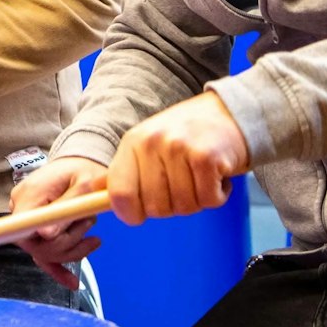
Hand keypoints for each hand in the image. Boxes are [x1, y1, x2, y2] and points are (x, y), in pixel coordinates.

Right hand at [11, 156, 107, 289]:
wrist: (81, 165)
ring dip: (72, 249)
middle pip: (35, 244)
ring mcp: (27, 221)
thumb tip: (47, 236)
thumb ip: (65, 208)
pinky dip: (58, 269)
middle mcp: (21, 209)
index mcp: (29, 194)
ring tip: (90, 230)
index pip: (22, 226)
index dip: (38, 237)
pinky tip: (72, 282)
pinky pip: (43, 255)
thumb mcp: (83, 184)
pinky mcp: (36, 231)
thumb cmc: (84, 170)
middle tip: (88, 225)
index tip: (55, 239)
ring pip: (43, 252)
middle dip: (66, 242)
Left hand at [108, 91, 249, 226]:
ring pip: (184, 206)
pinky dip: (217, 196)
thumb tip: (95, 194)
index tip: (140, 215)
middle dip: (172, 206)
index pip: (119, 193)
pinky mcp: (207, 157)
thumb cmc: (188, 133)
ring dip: (197, 200)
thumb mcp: (149, 144)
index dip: (129, 213)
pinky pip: (209, 200)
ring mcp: (179, 148)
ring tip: (201, 178)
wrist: (232, 111)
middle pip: (155, 207)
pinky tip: (217, 177)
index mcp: (133, 142)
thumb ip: (126, 170)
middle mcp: (152, 143)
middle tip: (183, 187)